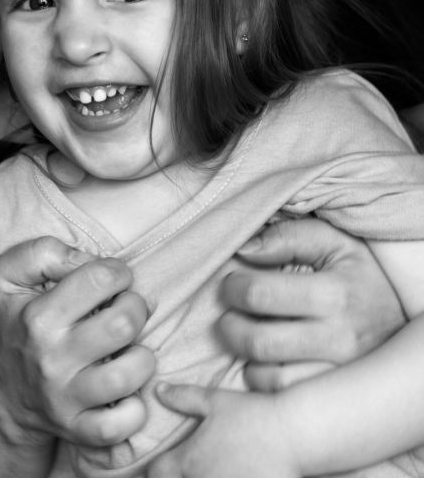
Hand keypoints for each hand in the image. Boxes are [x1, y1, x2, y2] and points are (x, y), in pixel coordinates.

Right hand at [0, 236, 154, 446]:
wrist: (7, 393)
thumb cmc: (19, 324)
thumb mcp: (9, 277)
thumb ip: (42, 252)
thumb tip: (86, 260)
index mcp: (38, 317)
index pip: (99, 278)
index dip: (117, 271)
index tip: (114, 279)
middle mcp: (51, 359)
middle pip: (123, 324)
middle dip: (136, 307)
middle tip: (127, 309)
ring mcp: (66, 398)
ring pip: (129, 376)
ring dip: (142, 357)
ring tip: (131, 348)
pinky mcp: (79, 430)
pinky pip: (122, 426)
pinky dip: (135, 409)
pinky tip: (128, 390)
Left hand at [148, 382, 297, 477]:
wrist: (294, 437)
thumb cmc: (253, 415)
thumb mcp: (214, 400)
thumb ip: (183, 397)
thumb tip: (159, 390)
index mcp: (189, 461)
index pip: (156, 472)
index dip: (157, 468)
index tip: (164, 462)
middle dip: (178, 477)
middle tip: (186, 468)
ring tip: (211, 469)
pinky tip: (234, 474)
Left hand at [218, 218, 404, 389]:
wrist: (407, 328)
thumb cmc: (360, 278)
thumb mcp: (334, 243)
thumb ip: (288, 237)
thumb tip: (245, 249)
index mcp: (335, 294)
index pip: (260, 294)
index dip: (233, 288)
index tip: (232, 284)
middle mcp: (340, 338)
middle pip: (259, 341)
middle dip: (230, 326)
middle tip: (229, 315)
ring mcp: (339, 374)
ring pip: (269, 377)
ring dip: (245, 357)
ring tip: (247, 337)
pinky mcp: (336, 397)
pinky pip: (285, 398)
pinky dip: (263, 382)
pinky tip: (264, 362)